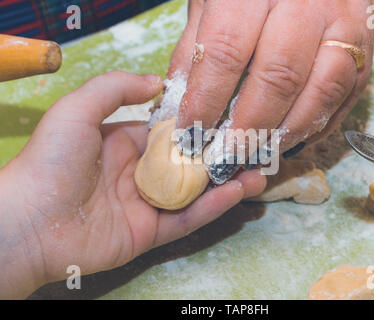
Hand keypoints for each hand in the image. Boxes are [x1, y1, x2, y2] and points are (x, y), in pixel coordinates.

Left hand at [0, 71, 265, 298]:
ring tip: (258, 171)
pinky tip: (237, 192)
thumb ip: (116, 87)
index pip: (170, 131)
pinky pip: (187, 219)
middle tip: (253, 146)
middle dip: (220, 155)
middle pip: (188, 162)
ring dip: (226, 182)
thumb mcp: (79, 109)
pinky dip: (213, 207)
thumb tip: (158, 81)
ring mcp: (146, 204)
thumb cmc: (53, 159)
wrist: (31, 221)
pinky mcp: (149, 233)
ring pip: (194, 192)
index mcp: (124, 143)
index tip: (230, 115)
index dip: (199, 123)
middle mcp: (139, 172)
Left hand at [169, 0, 373, 153]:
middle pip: (278, 77)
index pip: (226, 53)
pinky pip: (346, 94)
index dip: (206, 100)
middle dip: (249, 127)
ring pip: (321, 90)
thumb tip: (180, 106)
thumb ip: (195, 48)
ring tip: (260, 154)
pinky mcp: (367, 43)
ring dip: (287, 133)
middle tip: (227, 157)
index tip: (192, 133)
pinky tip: (292, 139)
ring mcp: (344, 22)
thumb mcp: (211, 0)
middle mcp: (307, 3)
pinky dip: (318, 125)